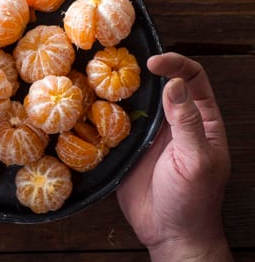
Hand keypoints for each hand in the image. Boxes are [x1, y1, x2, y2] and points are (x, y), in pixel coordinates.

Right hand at [117, 53, 231, 260]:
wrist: (169, 232)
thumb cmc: (193, 199)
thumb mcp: (196, 159)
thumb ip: (186, 122)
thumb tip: (174, 84)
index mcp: (200, 119)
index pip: (192, 79)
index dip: (175, 64)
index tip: (154, 63)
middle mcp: (174, 121)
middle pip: (161, 85)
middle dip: (142, 72)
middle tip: (120, 63)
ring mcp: (150, 134)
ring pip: (136, 102)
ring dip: (122, 91)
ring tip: (103, 79)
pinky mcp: (128, 147)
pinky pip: (117, 124)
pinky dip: (106, 114)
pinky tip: (94, 106)